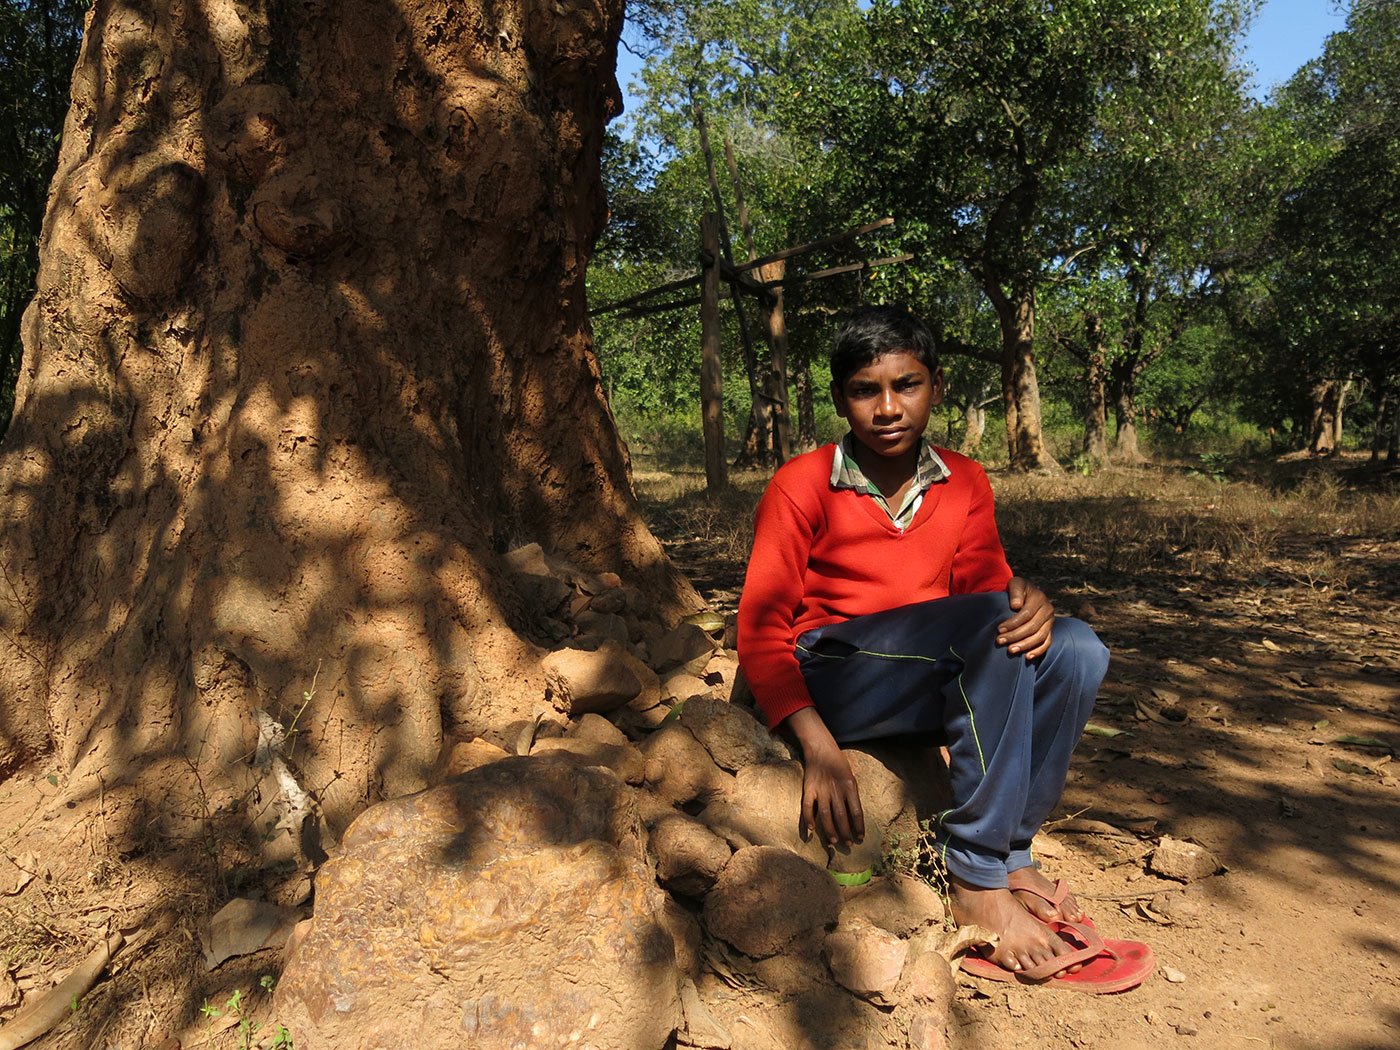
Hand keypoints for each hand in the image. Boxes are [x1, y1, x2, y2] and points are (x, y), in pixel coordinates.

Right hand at [785, 707, 865, 846]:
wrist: (821, 748)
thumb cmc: (839, 764)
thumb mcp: (851, 777)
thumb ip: (852, 796)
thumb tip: (854, 817)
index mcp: (850, 786)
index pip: (856, 811)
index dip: (858, 826)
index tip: (860, 837)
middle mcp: (836, 790)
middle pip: (841, 816)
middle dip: (845, 832)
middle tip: (848, 844)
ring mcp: (821, 790)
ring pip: (825, 815)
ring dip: (830, 830)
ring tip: (834, 841)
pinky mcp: (808, 789)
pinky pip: (808, 807)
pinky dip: (808, 819)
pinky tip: (810, 830)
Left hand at [998, 577, 1054, 660]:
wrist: (1027, 594)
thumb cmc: (1018, 590)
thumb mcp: (1015, 584)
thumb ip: (1015, 592)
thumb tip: (1015, 606)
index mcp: (1039, 598)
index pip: (1026, 614)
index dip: (1012, 623)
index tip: (999, 630)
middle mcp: (1048, 610)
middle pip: (1032, 627)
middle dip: (1015, 636)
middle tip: (1000, 641)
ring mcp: (1050, 621)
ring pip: (1040, 637)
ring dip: (1024, 645)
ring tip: (1010, 650)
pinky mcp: (1050, 630)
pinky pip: (1047, 643)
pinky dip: (1038, 651)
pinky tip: (1027, 657)